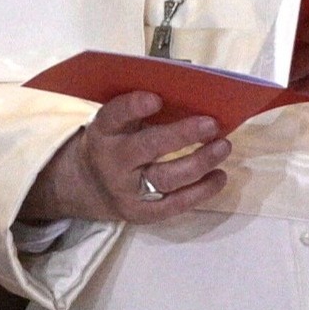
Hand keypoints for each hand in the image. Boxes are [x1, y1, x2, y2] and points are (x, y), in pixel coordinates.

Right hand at [20, 91, 231, 223]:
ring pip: (166, 178)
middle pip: (147, 147)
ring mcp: (127, 191)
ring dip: (199, 162)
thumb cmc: (112, 144)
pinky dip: (201, 191)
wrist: (85, 187)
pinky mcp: (142, 214)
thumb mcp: (113, 124)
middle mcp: (112, 161)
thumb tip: (187, 95)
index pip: (114, 116)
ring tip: (223, 146)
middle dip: (181, 135)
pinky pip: (175, 204)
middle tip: (211, 124)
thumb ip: (137, 111)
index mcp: (103, 131)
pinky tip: (219, 176)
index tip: (157, 98)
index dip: (134, 107)